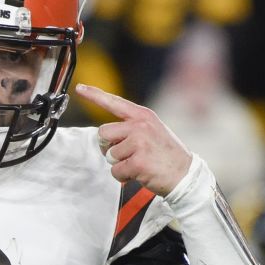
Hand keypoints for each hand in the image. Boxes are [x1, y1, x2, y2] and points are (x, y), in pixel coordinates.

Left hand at [73, 83, 193, 195]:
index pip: (114, 102)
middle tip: (125, 154)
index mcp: (143, 116)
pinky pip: (116, 170)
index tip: (79, 88)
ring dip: (119, 163)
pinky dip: (123, 176)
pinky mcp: (138, 162)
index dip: (94, 95)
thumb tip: (105, 133)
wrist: (185, 174)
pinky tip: (139, 173)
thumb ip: (131, 126)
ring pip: (109, 154)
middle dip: (108, 146)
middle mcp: (140, 126)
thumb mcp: (152, 130)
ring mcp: (139, 143)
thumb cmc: (165, 154)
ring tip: (138, 163)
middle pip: (103, 132)